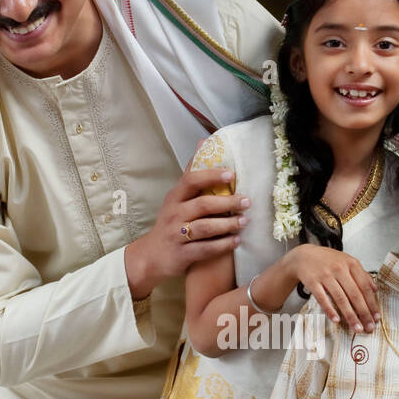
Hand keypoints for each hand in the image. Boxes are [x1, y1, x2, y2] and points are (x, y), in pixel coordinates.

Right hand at [124, 167, 250, 298]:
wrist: (151, 256)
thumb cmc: (171, 223)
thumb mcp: (176, 198)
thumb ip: (191, 174)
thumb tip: (203, 142)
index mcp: (174, 197)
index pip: (191, 180)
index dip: (211, 176)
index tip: (232, 175)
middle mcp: (174, 214)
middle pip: (202, 204)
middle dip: (227, 202)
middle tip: (247, 201)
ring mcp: (177, 235)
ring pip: (205, 227)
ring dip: (228, 224)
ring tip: (244, 221)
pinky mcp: (182, 254)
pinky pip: (206, 249)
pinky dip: (223, 245)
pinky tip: (237, 241)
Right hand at [289, 244, 379, 332]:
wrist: (304, 256)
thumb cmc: (327, 261)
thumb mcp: (347, 262)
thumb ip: (362, 274)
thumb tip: (375, 289)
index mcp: (351, 264)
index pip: (365, 287)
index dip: (372, 303)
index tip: (376, 317)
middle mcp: (340, 269)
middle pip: (355, 294)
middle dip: (364, 313)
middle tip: (369, 327)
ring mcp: (325, 275)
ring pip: (340, 298)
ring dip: (350, 315)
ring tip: (356, 327)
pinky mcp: (313, 282)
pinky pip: (322, 299)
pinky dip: (330, 310)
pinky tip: (336, 320)